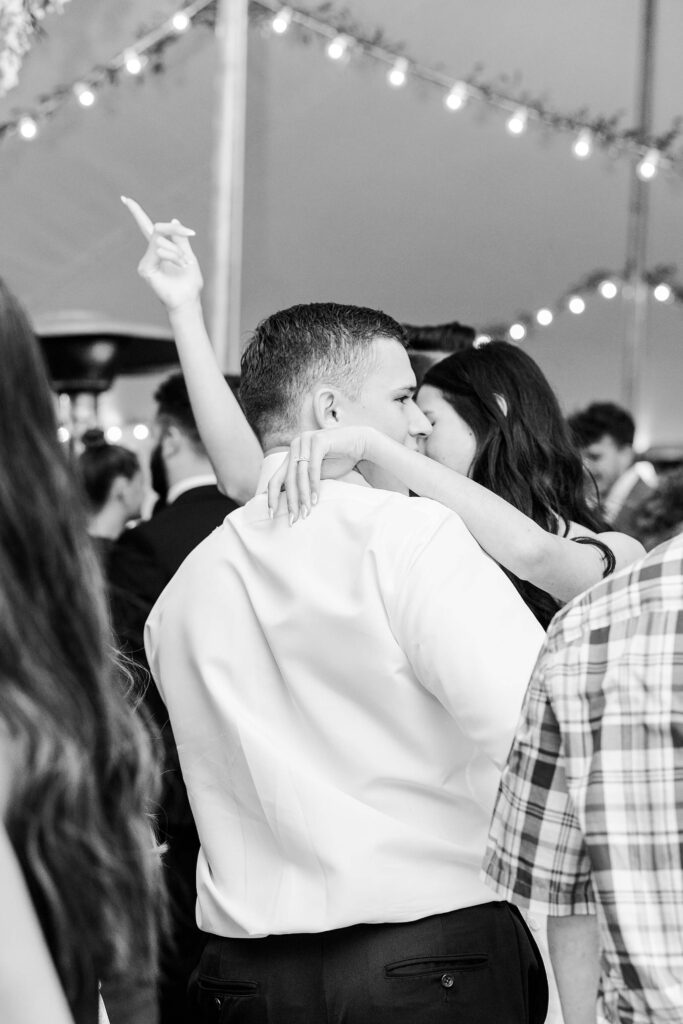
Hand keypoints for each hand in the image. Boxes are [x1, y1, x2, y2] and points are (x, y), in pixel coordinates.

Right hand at [121, 196, 202, 311]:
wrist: (188, 300)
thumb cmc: (189, 282)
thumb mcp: (188, 255)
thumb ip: (180, 239)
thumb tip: (174, 220)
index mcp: (160, 250)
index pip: (146, 227)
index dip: (136, 212)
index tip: (126, 198)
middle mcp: (150, 254)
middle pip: (157, 229)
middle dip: (175, 232)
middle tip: (190, 237)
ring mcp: (145, 262)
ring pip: (160, 240)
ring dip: (178, 251)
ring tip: (185, 264)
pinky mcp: (145, 269)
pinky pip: (158, 250)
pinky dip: (172, 255)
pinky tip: (179, 265)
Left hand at [267, 427, 374, 523]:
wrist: (360, 444)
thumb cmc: (339, 460)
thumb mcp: (316, 475)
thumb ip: (303, 484)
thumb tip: (289, 503)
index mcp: (291, 454)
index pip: (275, 478)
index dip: (272, 497)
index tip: (271, 514)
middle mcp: (295, 446)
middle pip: (286, 479)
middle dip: (290, 501)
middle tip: (293, 519)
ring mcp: (305, 440)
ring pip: (299, 474)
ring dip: (303, 496)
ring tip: (306, 512)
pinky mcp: (318, 440)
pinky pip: (312, 467)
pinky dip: (314, 485)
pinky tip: (316, 499)